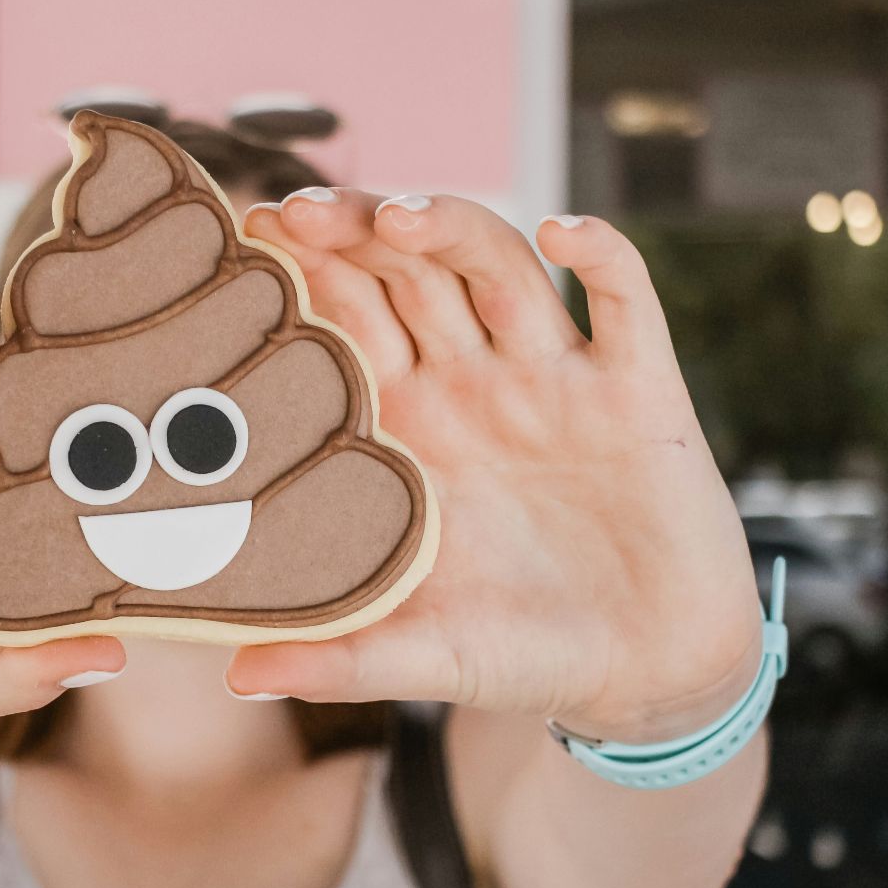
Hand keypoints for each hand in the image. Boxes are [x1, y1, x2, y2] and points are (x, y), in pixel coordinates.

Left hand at [226, 192, 761, 743]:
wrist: (650, 673)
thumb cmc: (524, 656)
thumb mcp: (426, 656)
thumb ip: (339, 659)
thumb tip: (237, 676)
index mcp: (410, 427)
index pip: (346, 321)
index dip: (305, 273)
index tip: (249, 237)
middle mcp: (475, 384)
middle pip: (408, 273)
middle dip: (357, 232)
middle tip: (302, 211)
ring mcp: (556, 379)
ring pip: (499, 266)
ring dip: (454, 227)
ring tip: (402, 216)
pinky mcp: (639, 392)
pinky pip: (627, 300)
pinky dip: (603, 255)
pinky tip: (566, 233)